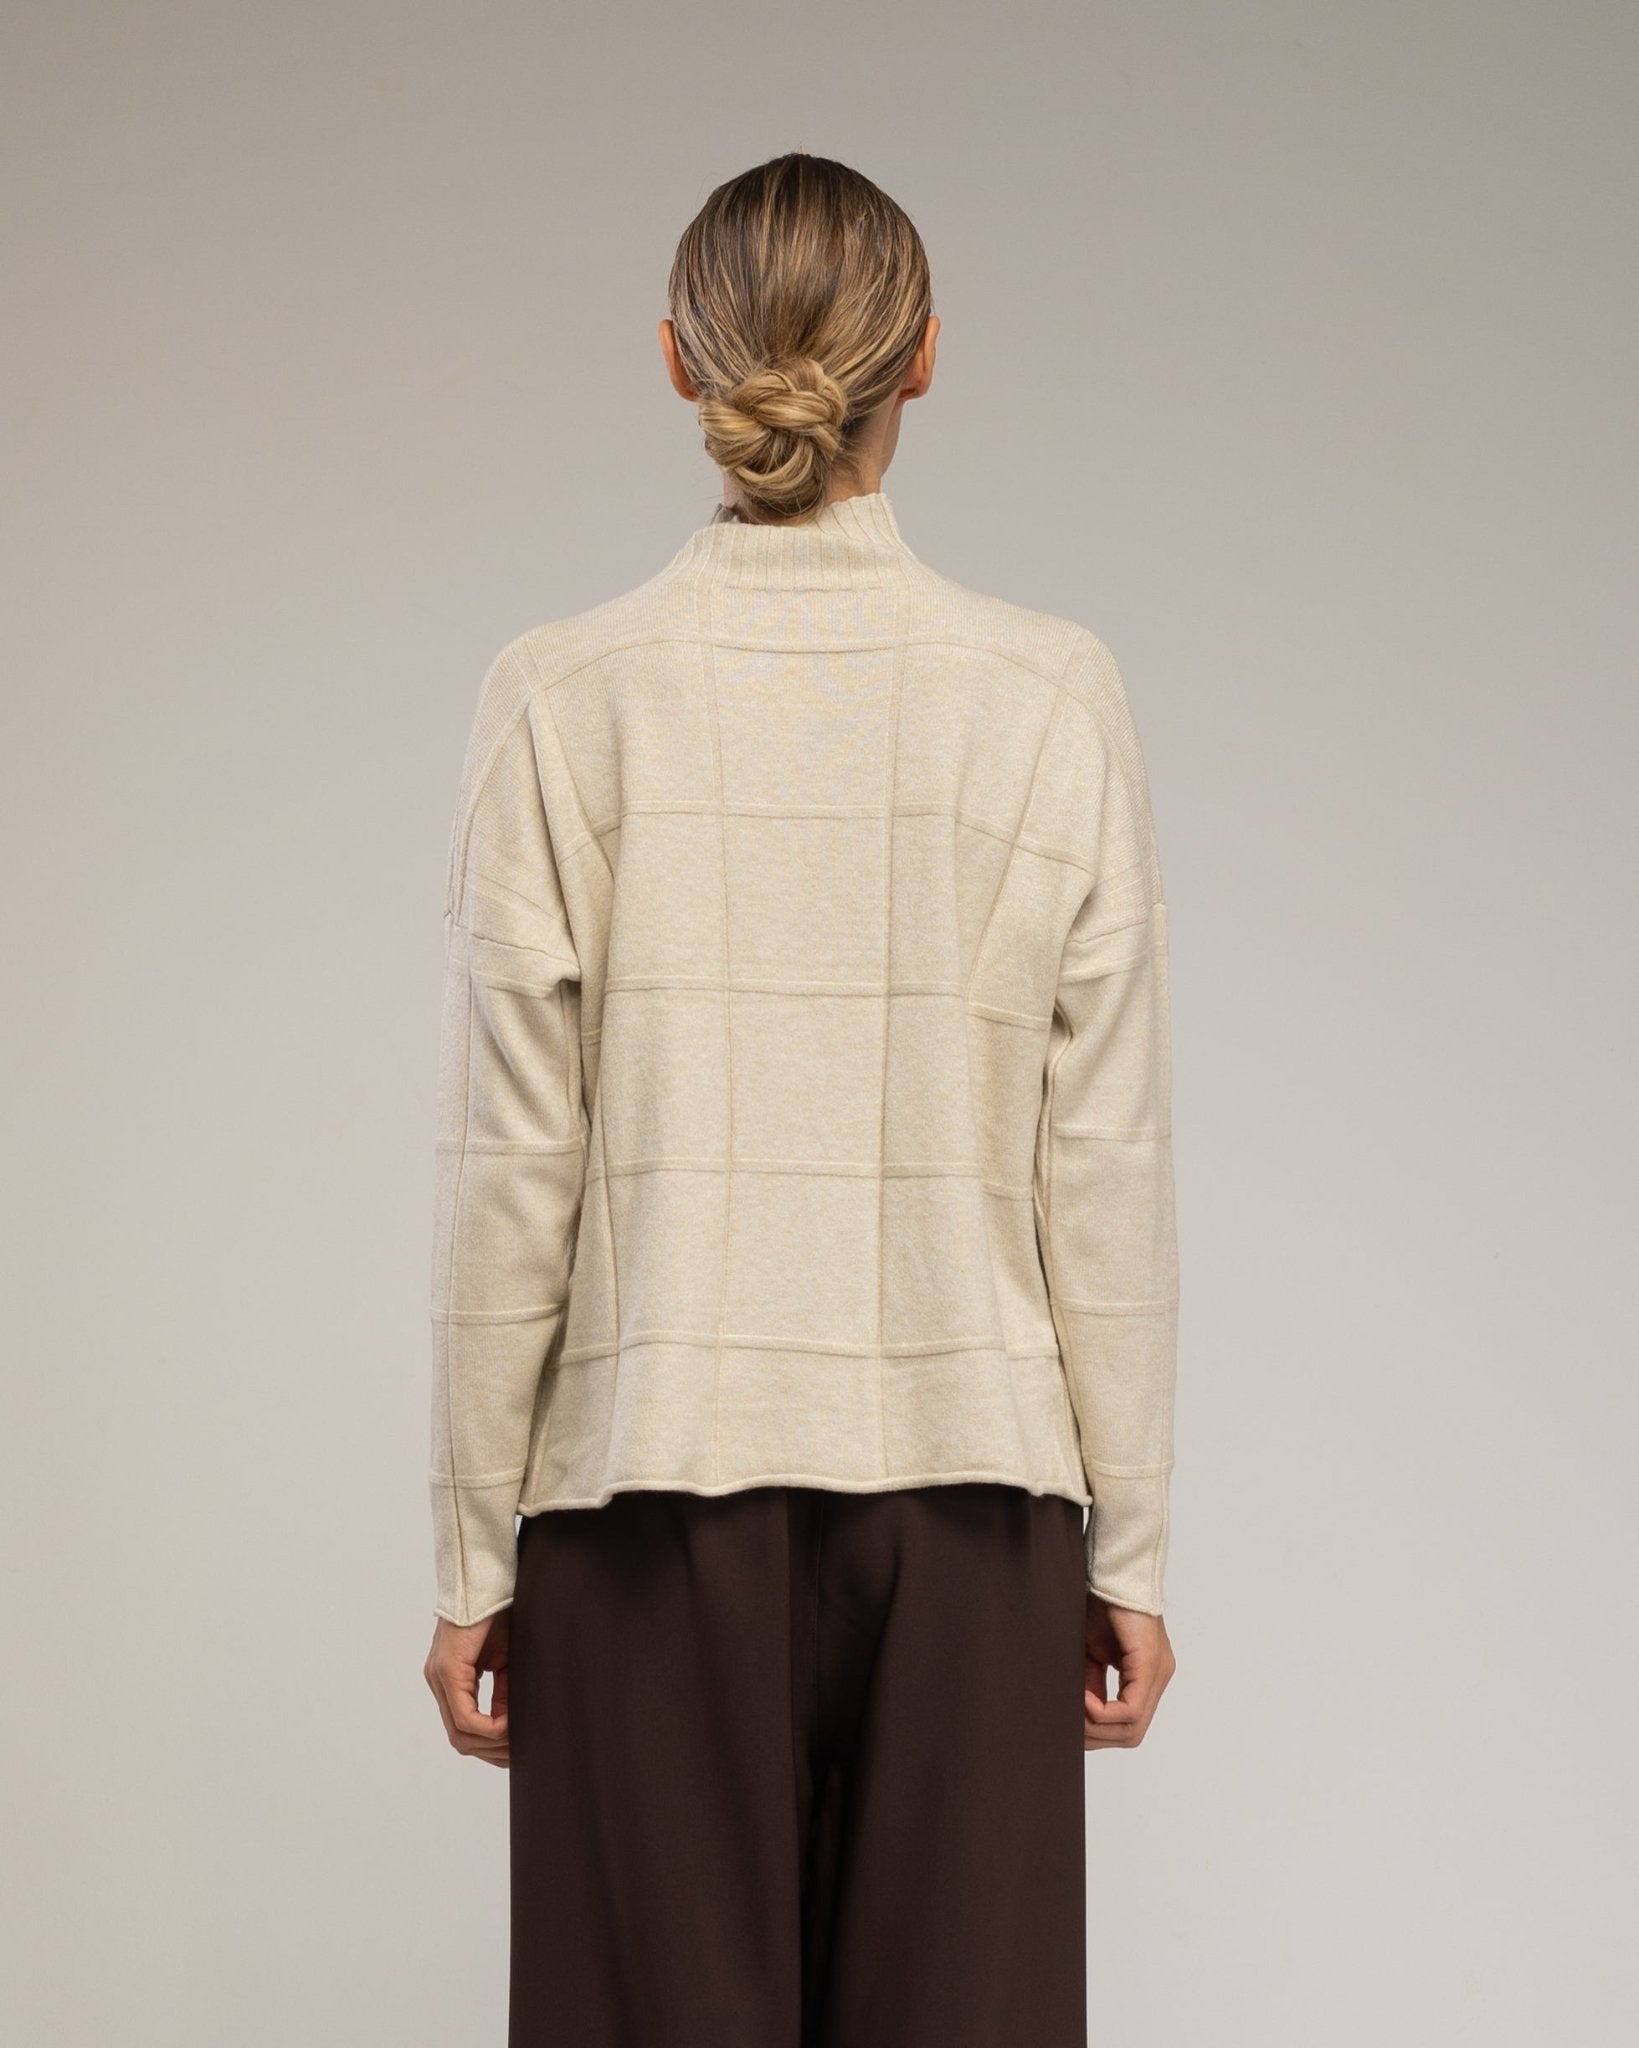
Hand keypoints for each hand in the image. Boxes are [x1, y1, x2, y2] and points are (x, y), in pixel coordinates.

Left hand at [425, 1608, 510, 1767]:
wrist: (488, 1578)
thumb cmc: (498, 1612)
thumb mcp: (504, 1660)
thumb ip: (502, 1691)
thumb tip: (510, 1724)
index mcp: (450, 1679)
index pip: (464, 1728)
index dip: (491, 1745)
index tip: (517, 1746)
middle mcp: (439, 1681)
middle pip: (460, 1738)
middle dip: (492, 1751)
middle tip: (519, 1753)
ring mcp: (440, 1676)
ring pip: (460, 1733)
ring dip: (492, 1743)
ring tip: (518, 1737)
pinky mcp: (448, 1670)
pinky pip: (465, 1716)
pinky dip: (490, 1728)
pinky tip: (510, 1723)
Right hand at [1083, 1593, 1173, 1749]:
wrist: (1111, 1571)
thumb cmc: (1100, 1605)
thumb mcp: (1091, 1654)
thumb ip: (1092, 1684)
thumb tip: (1082, 1715)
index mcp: (1146, 1676)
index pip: (1129, 1725)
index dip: (1098, 1732)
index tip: (1072, 1721)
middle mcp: (1158, 1678)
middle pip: (1132, 1733)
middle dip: (1097, 1735)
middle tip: (1070, 1722)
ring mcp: (1158, 1672)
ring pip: (1133, 1727)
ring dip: (1098, 1726)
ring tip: (1075, 1708)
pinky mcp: (1150, 1664)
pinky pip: (1132, 1709)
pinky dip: (1103, 1712)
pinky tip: (1084, 1698)